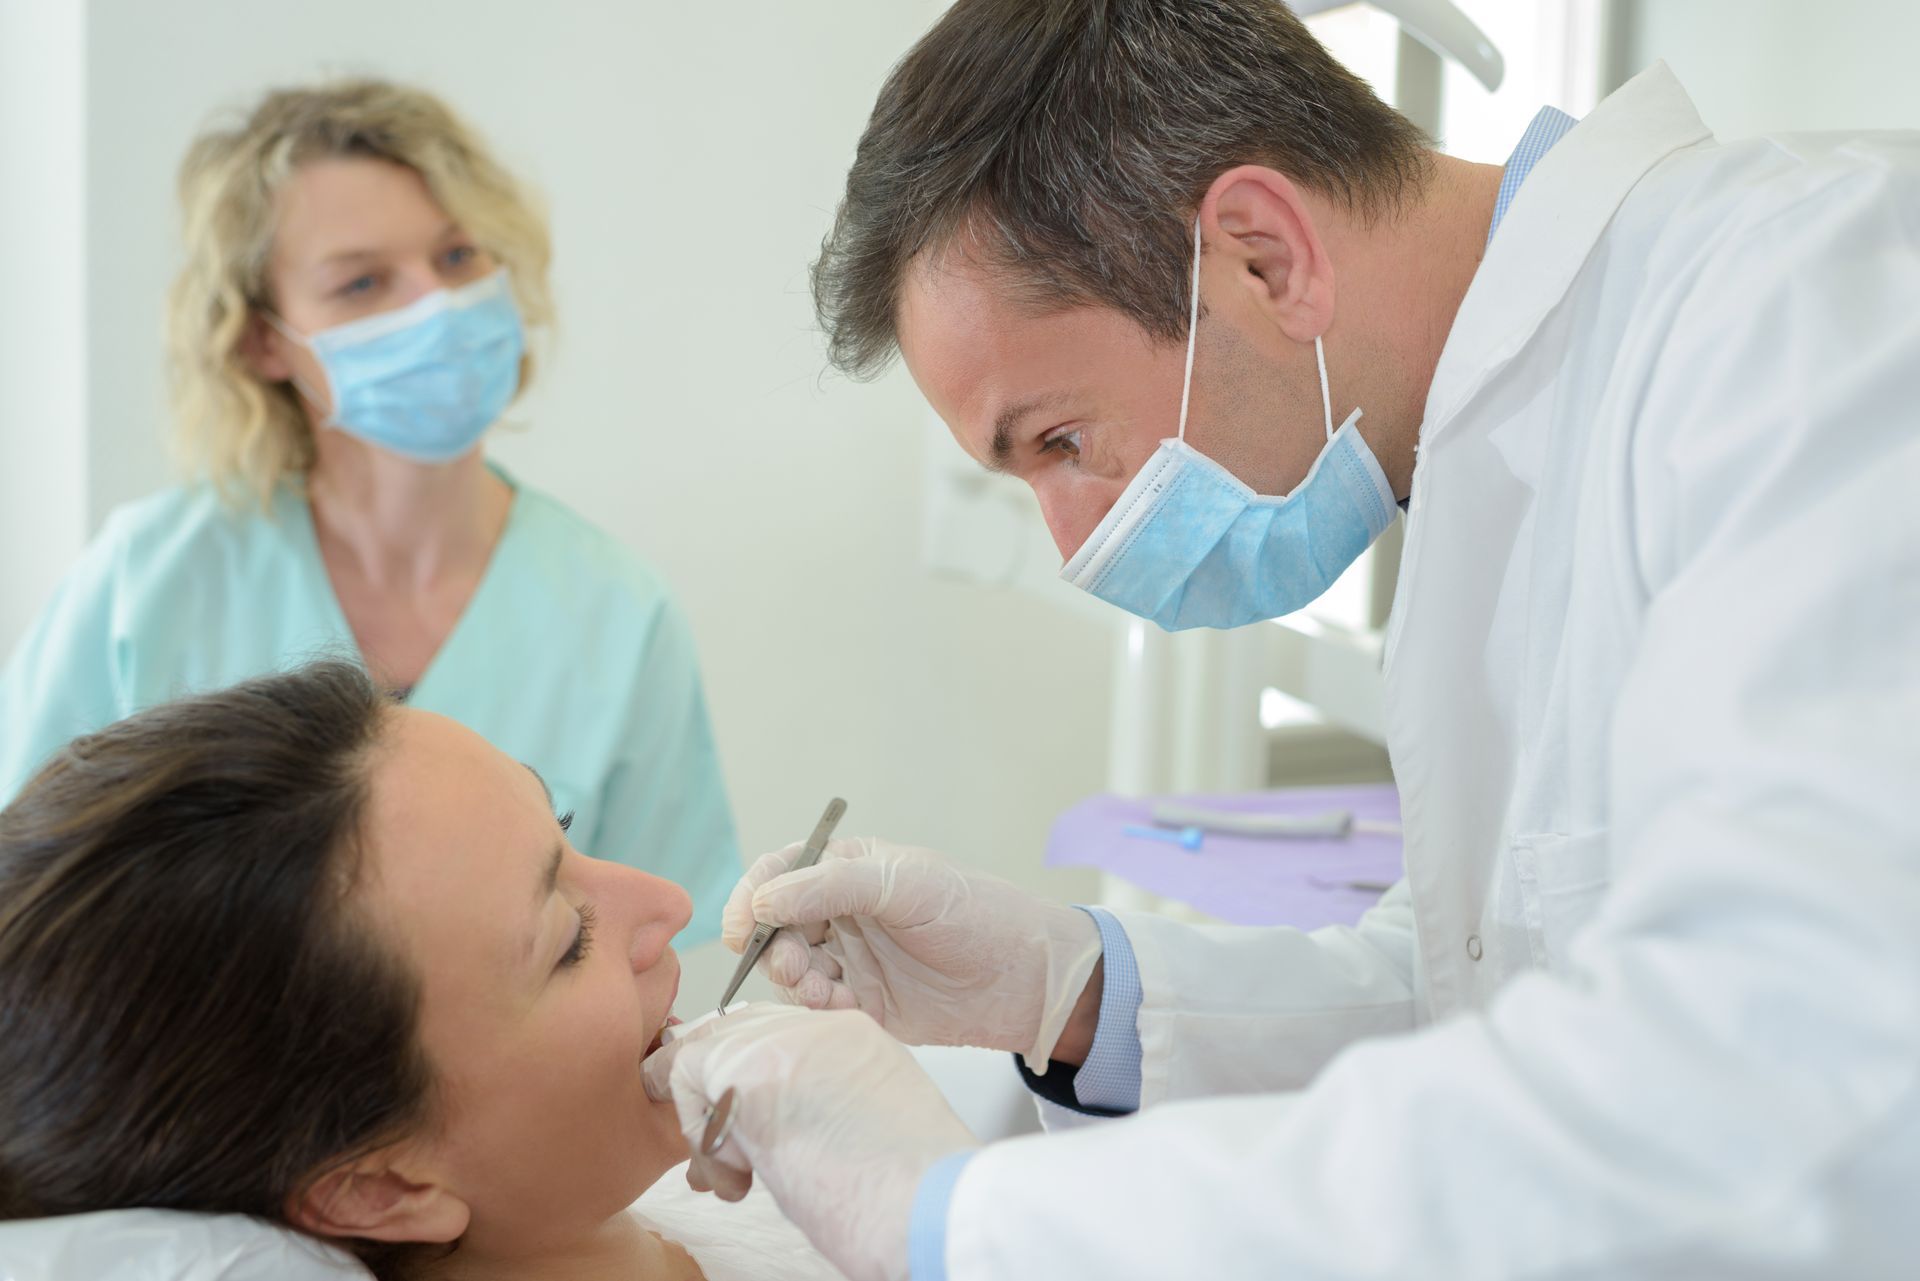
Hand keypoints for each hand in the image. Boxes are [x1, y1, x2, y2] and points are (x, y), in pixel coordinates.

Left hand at [643, 1003, 977, 1280]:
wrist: (932, 1207)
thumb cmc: (913, 1193)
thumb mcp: (868, 1126)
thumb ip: (817, 1106)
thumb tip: (764, 1124)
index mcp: (855, 1038)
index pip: (774, 1035)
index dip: (744, 1081)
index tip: (739, 1130)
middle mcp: (819, 1026)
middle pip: (733, 1031)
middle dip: (714, 1092)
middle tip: (724, 1156)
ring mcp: (785, 1039)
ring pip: (704, 1053)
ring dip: (705, 1122)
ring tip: (739, 1178)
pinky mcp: (750, 1067)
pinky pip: (682, 1078)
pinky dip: (695, 1132)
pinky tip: (735, 1176)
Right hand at [725, 837, 1102, 1065]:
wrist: (1026, 980)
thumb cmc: (975, 914)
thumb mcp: (905, 884)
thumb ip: (832, 886)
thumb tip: (763, 900)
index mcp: (848, 869)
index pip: (780, 873)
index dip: (751, 897)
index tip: (741, 928)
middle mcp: (841, 913)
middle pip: (775, 926)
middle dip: (773, 947)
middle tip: (793, 966)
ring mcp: (850, 960)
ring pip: (792, 970)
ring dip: (795, 981)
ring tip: (823, 989)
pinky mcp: (862, 1005)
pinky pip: (818, 1008)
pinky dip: (820, 1010)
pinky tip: (845, 1008)